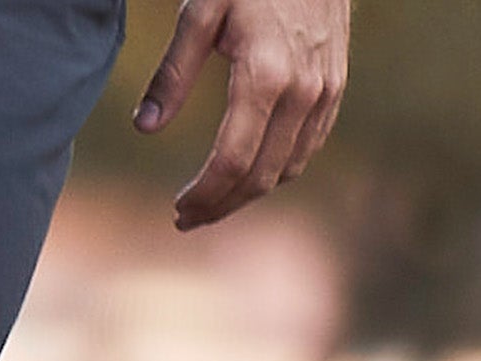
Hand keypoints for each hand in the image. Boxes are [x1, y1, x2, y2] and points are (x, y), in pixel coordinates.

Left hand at [134, 0, 347, 229]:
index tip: (177, 210)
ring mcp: (326, 89)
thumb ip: (172, 73)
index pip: (232, 161)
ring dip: (249, 193)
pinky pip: (310, 145)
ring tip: (212, 203)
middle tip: (186, 219)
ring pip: (289, 167)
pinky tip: (250, 174)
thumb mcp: (199, 12)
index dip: (203, 195)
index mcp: (265, 77)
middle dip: (222, 205)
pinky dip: (278, 169)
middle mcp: (303, 91)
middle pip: (261, 175)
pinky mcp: (336, 85)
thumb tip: (144, 127)